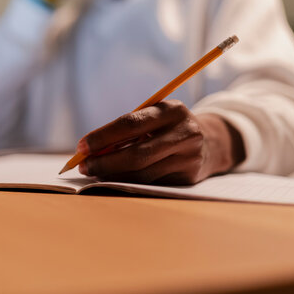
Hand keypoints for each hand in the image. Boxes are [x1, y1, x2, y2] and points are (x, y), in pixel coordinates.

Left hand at [77, 100, 244, 184]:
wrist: (212, 141)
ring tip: (95, 172)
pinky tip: (115, 178)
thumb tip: (91, 150)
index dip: (103, 136)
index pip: (130, 124)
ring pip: (143, 173)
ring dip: (114, 175)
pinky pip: (151, 183)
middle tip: (84, 166)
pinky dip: (129, 182)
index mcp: (172, 110)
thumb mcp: (155, 117)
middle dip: (105, 162)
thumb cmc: (168, 127)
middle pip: (136, 154)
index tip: (81, 146)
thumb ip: (128, 130)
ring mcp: (189, 157)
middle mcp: (185, 133)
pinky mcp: (189, 177)